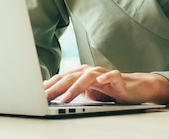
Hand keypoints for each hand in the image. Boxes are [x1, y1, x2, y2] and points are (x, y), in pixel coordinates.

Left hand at [44, 65, 168, 104]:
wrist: (134, 88)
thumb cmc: (108, 91)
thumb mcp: (87, 94)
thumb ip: (72, 93)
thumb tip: (51, 98)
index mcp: (80, 74)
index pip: (61, 79)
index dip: (48, 86)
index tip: (34, 94)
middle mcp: (89, 71)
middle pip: (69, 77)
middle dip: (55, 88)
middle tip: (44, 98)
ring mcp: (103, 73)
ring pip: (86, 77)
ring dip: (75, 87)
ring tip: (66, 97)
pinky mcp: (117, 77)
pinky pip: (110, 76)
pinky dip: (105, 78)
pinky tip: (100, 82)